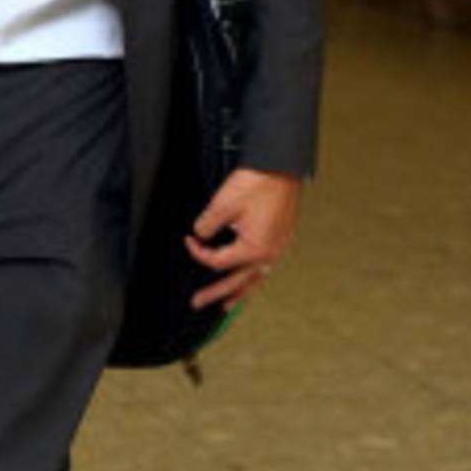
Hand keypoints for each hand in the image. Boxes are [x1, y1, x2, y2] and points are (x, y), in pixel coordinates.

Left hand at [185, 167, 302, 309]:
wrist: (281, 166)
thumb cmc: (259, 183)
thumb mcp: (223, 205)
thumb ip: (207, 225)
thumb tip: (201, 234)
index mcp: (254, 248)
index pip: (219, 261)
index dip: (199, 253)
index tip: (189, 242)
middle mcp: (269, 253)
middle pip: (237, 281)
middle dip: (216, 294)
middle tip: (198, 302)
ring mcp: (278, 247)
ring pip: (256, 278)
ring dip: (240, 292)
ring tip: (228, 305)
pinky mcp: (282, 238)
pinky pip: (266, 265)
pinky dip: (254, 276)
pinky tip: (250, 276)